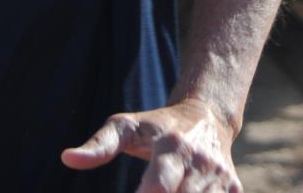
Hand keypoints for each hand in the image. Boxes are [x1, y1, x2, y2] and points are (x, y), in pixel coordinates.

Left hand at [62, 98, 241, 192]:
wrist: (208, 116)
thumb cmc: (157, 126)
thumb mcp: (127, 126)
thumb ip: (100, 145)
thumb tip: (68, 158)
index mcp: (172, 147)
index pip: (159, 185)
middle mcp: (200, 162)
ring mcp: (220, 177)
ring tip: (167, 192)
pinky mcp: (234, 188)